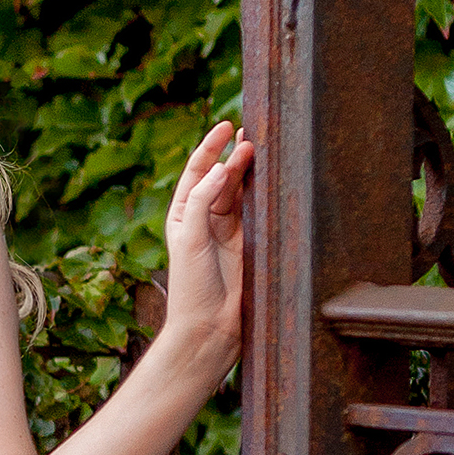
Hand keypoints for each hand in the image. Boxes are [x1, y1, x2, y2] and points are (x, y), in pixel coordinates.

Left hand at [159, 119, 252, 380]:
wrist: (209, 327)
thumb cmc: (191, 286)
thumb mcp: (190, 239)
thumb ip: (202, 202)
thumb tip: (219, 170)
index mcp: (182, 214)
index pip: (197, 171)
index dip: (210, 147)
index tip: (226, 127)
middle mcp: (204, 218)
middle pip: (220, 176)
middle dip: (233, 154)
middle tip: (251, 135)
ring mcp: (227, 229)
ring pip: (240, 189)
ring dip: (248, 169)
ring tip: (261, 147)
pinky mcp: (247, 242)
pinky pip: (255, 209)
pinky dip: (262, 191)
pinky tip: (271, 174)